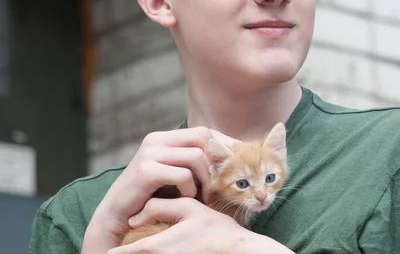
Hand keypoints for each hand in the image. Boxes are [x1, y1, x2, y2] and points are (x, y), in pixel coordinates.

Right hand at [81, 126, 238, 253]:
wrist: (117, 216)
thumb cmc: (152, 197)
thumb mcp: (177, 176)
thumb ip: (195, 165)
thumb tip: (231, 157)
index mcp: (166, 138)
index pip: (204, 132)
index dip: (223, 146)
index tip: (237, 164)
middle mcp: (157, 139)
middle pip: (202, 136)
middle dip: (217, 159)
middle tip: (221, 181)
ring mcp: (150, 152)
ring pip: (196, 155)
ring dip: (206, 178)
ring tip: (206, 195)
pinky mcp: (145, 169)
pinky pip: (182, 175)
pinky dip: (190, 189)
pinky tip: (189, 198)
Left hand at [106, 197, 294, 253]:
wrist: (238, 250)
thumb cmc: (216, 230)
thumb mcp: (189, 210)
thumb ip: (161, 207)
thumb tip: (138, 214)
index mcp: (157, 246)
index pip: (126, 253)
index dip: (114, 252)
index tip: (103, 252)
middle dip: (125, 252)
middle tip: (114, 249)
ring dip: (139, 252)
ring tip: (132, 247)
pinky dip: (154, 253)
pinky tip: (162, 247)